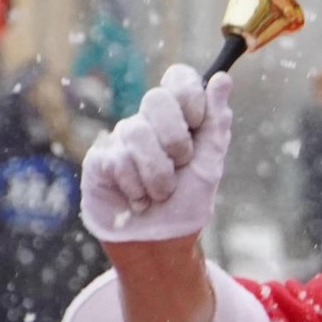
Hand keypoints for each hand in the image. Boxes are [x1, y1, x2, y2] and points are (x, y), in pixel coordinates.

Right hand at [81, 65, 232, 242]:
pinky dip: (136, 187)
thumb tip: (222, 78)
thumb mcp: (210, 164)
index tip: (197, 123)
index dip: (188, 95)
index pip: (178, 77)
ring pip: (136, 132)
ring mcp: (120, 140)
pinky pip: (117, 159)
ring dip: (158, 173)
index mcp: (178, 120)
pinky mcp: (98, 161)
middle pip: (155, 98)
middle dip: (175, 138)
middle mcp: (147, 124)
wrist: (161, 243)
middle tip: (181, 164)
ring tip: (160, 194)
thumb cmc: (186, 204)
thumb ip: (216, 123)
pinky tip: (137, 200)